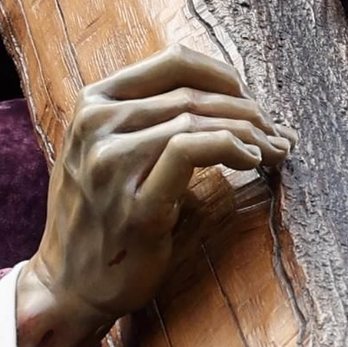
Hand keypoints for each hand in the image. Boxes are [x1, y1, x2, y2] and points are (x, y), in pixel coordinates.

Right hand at [15, 45, 291, 346]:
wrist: (69, 285)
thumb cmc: (103, 216)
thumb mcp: (111, 150)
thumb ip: (152, 118)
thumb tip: (233, 96)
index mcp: (94, 103)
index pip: (175, 62)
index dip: (226, 78)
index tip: (252, 102)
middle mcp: (97, 124)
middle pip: (194, 94)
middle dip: (249, 110)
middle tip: (279, 132)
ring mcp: (111, 163)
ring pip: (197, 119)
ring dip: (251, 132)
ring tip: (277, 150)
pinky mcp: (135, 204)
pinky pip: (189, 151)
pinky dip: (231, 147)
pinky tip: (252, 160)